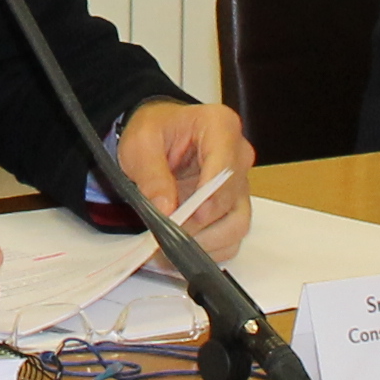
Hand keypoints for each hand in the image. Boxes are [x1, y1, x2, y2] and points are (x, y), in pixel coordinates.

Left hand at [107, 101, 257, 262]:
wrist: (158, 137)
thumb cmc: (154, 132)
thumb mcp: (140, 144)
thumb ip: (152, 174)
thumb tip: (166, 209)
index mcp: (221, 128)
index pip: (226, 168)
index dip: (211, 197)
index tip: (191, 216)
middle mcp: (239, 157)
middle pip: (232, 202)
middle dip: (200, 226)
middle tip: (168, 239)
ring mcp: (239, 186)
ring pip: (236, 226)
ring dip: (203, 243)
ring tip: (168, 250)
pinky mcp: (233, 210)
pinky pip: (229, 239)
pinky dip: (205, 250)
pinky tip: (177, 251)